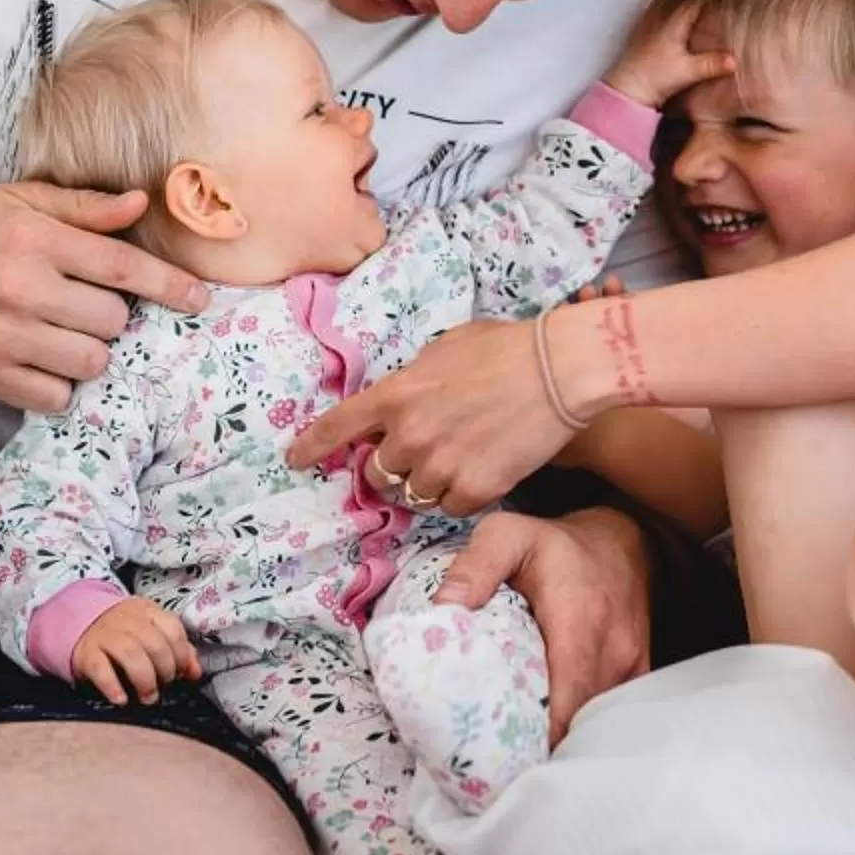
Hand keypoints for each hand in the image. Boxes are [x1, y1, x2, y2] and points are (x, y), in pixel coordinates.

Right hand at [0, 182, 209, 411]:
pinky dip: (58, 386)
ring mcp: (1, 334)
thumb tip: (141, 204)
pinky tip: (42, 363)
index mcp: (37, 238)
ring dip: (89, 353)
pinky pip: (53, 397)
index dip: (169, 286)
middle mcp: (21, 286)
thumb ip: (83, 207)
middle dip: (112, 318)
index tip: (199, 300)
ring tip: (64, 335)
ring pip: (89, 362)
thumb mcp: (19, 201)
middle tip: (86, 307)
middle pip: (113, 322)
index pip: (123, 267)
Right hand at [70, 597, 200, 706]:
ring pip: (130, 653)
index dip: (181, 655)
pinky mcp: (86, 652)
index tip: (181, 673)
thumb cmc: (123, 633)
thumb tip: (195, 671)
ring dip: (144, 679)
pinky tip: (121, 698)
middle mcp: (126, 619)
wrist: (79, 625)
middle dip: (165, 669)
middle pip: (154, 643)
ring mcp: (105, 634)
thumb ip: (177, 649)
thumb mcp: (151, 632)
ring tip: (148, 696)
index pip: (173, 629)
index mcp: (147, 611)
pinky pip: (100, 668)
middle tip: (164, 685)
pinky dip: (113, 686)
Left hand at [290, 317, 574, 516]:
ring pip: (413, 494)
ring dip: (427, 482)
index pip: (337, 427)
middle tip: (417, 454)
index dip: (312, 447)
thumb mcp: (446, 348)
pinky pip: (451, 506)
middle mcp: (410, 434)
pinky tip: (483, 470)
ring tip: (459, 459)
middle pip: (375, 473)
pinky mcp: (475, 489)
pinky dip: (462, 495)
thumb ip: (415, 377)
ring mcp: (441, 465)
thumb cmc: (508, 347)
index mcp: (397, 393)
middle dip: (389, 467)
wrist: (558, 370)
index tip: (296, 460)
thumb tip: (407, 396)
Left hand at [437, 508, 652, 743]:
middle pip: (578, 720)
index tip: (500, 757)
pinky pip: (607, 713)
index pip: (566, 696)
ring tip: (516, 757)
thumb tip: (442, 609)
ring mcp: (631, 665)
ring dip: (559, 740)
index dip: (538, 736)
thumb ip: (475, 565)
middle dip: (540, 747)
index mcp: (580, 618)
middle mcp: (613, 648)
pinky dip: (579, 729)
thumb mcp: (507, 534)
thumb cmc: (556, 544)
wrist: (622, 541)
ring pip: (593, 720)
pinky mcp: (637, 674)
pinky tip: (549, 738)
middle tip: (496, 765)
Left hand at [603, 1, 737, 108]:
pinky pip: (661, 9)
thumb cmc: (655, 78)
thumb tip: (735, 61)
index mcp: (673, 21)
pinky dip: (673, 7)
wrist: (628, 88)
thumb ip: (712, 64)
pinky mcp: (644, 30)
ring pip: (671, 0)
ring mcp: (651, 21)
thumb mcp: (688, 72)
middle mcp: (660, 16)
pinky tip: (680, 11)